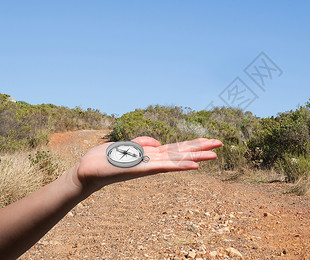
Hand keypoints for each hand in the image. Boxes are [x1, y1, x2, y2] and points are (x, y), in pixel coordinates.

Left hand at [73, 137, 222, 193]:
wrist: (87, 170)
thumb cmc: (105, 159)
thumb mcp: (126, 147)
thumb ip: (143, 143)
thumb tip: (158, 142)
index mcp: (151, 154)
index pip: (176, 148)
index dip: (193, 144)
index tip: (210, 140)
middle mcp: (153, 160)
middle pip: (182, 152)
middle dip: (201, 148)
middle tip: (220, 144)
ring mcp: (148, 165)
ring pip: (177, 159)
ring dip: (196, 157)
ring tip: (214, 154)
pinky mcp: (141, 169)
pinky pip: (164, 167)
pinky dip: (179, 166)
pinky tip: (194, 165)